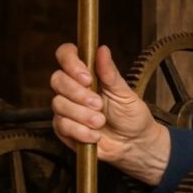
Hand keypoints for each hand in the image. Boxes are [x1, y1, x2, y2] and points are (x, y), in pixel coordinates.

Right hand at [50, 43, 168, 184]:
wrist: (134, 143)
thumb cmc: (131, 115)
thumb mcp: (124, 93)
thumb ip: (110, 73)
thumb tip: (102, 49)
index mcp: (87, 74)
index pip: (66, 55)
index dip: (71, 63)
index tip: (87, 77)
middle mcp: (73, 89)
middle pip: (57, 79)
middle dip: (78, 93)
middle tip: (99, 104)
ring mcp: (66, 108)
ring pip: (59, 104)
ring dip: (82, 114)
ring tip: (100, 122)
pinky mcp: (64, 129)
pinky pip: (62, 125)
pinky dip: (80, 131)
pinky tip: (95, 135)